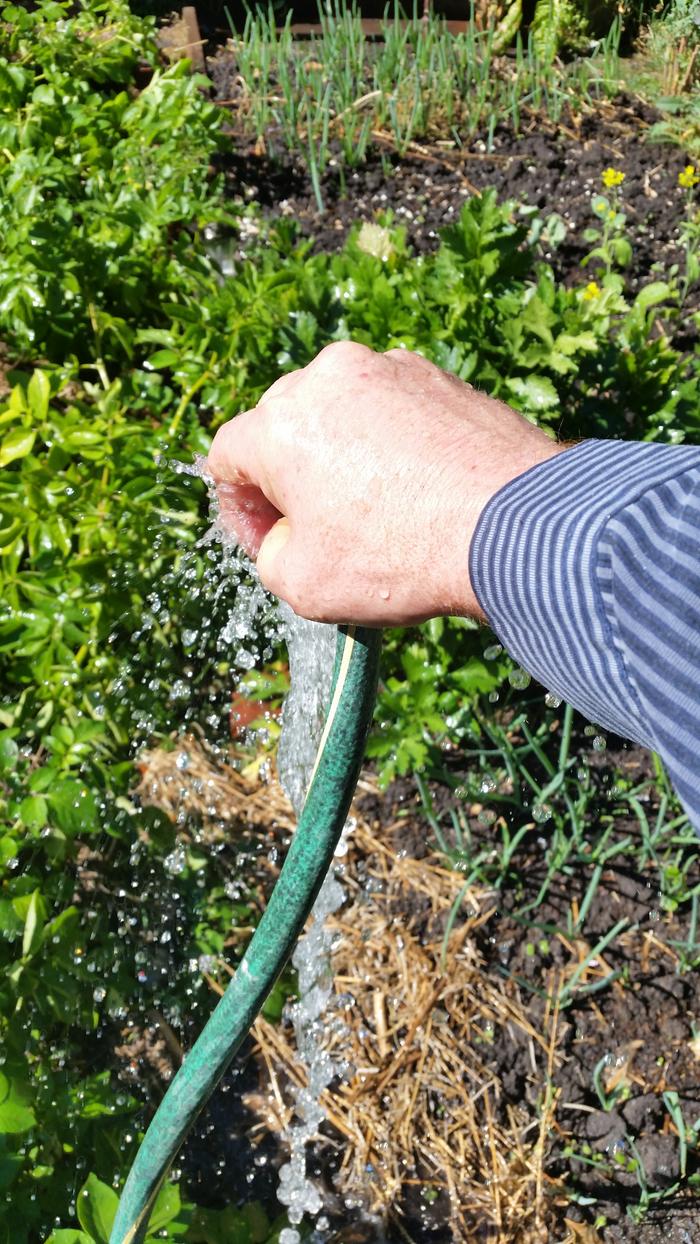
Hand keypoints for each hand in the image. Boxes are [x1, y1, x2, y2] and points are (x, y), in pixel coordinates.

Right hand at [207, 342, 566, 625]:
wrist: (514, 525)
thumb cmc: (400, 557)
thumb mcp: (304, 585)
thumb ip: (270, 556)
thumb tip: (286, 537)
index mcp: (279, 423)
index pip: (227, 458)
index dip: (239, 509)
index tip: (268, 542)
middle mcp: (328, 378)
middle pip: (283, 426)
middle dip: (289, 478)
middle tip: (315, 529)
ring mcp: (389, 369)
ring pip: (342, 413)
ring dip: (342, 456)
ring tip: (375, 510)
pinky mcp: (440, 376)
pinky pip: (394, 409)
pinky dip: (392, 444)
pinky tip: (418, 490)